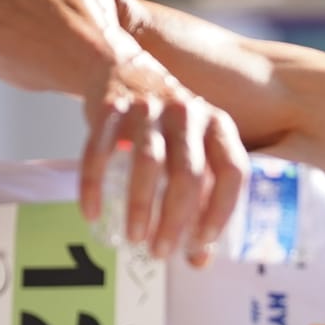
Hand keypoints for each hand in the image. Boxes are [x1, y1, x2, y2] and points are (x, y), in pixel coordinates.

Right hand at [79, 43, 247, 267]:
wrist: (120, 67)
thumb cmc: (166, 127)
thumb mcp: (193, 151)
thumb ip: (200, 199)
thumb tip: (199, 258)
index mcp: (217, 125)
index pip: (232, 170)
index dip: (222, 209)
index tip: (203, 241)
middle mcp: (187, 113)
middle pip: (188, 173)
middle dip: (175, 219)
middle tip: (161, 252)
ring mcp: (147, 108)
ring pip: (148, 162)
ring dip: (141, 206)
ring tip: (134, 239)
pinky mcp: (109, 108)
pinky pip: (100, 150)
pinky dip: (94, 185)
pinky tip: (92, 214)